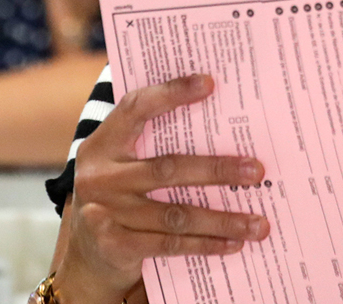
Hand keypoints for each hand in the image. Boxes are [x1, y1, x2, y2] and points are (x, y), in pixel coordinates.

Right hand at [56, 74, 270, 303]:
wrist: (84, 260)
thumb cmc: (119, 199)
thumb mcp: (122, 165)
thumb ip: (151, 146)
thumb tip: (218, 124)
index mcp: (103, 144)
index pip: (136, 109)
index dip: (171, 93)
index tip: (209, 83)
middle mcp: (101, 175)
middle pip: (168, 168)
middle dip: (218, 170)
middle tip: (256, 171)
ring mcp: (106, 212)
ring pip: (176, 213)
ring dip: (222, 218)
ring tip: (258, 222)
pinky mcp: (115, 246)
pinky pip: (171, 244)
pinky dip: (206, 244)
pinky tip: (234, 244)